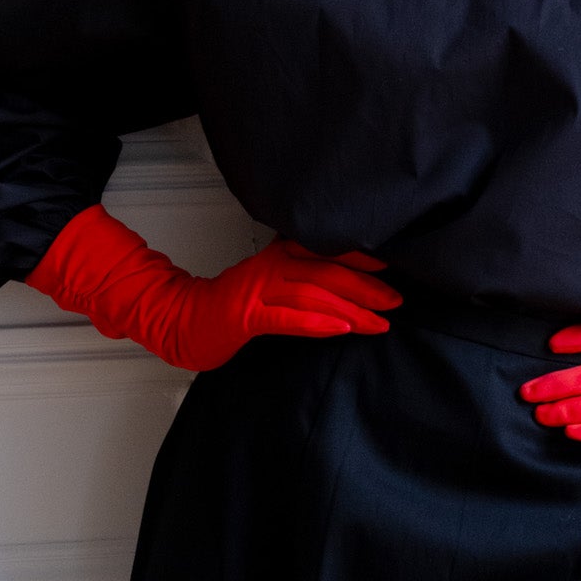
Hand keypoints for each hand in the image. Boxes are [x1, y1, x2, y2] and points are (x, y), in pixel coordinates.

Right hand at [24, 203, 402, 369]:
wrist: (182, 321)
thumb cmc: (231, 308)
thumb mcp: (272, 285)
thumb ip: (303, 277)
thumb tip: (347, 282)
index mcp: (281, 256)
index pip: (330, 252)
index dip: (364, 257)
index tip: (396, 265)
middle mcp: (273, 267)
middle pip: (329, 273)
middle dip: (367, 286)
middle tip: (398, 298)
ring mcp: (259, 290)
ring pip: (314, 295)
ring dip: (351, 309)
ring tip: (379, 320)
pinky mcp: (247, 315)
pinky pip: (287, 318)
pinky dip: (316, 323)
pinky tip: (340, 329)